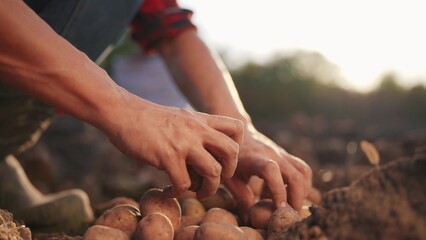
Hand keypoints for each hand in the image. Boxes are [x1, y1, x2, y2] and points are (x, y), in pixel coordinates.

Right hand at [104, 93, 243, 199]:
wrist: (122, 112)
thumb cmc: (147, 119)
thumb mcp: (179, 118)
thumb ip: (194, 130)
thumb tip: (203, 153)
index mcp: (201, 120)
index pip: (237, 128)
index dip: (237, 147)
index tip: (223, 158)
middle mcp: (197, 130)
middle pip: (232, 152)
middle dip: (229, 172)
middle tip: (215, 179)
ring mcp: (184, 143)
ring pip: (213, 172)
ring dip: (207, 189)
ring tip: (195, 191)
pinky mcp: (167, 156)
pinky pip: (184, 184)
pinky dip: (178, 192)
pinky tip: (169, 190)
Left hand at [224, 124, 311, 212]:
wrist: (235, 132)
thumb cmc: (228, 157)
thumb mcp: (229, 177)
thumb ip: (240, 196)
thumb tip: (251, 218)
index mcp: (254, 158)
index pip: (271, 171)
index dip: (277, 191)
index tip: (279, 209)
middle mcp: (271, 154)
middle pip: (296, 173)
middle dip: (297, 197)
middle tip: (290, 215)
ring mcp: (281, 153)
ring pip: (303, 170)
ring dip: (303, 191)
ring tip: (291, 206)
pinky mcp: (286, 156)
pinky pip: (301, 169)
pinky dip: (300, 184)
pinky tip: (284, 194)